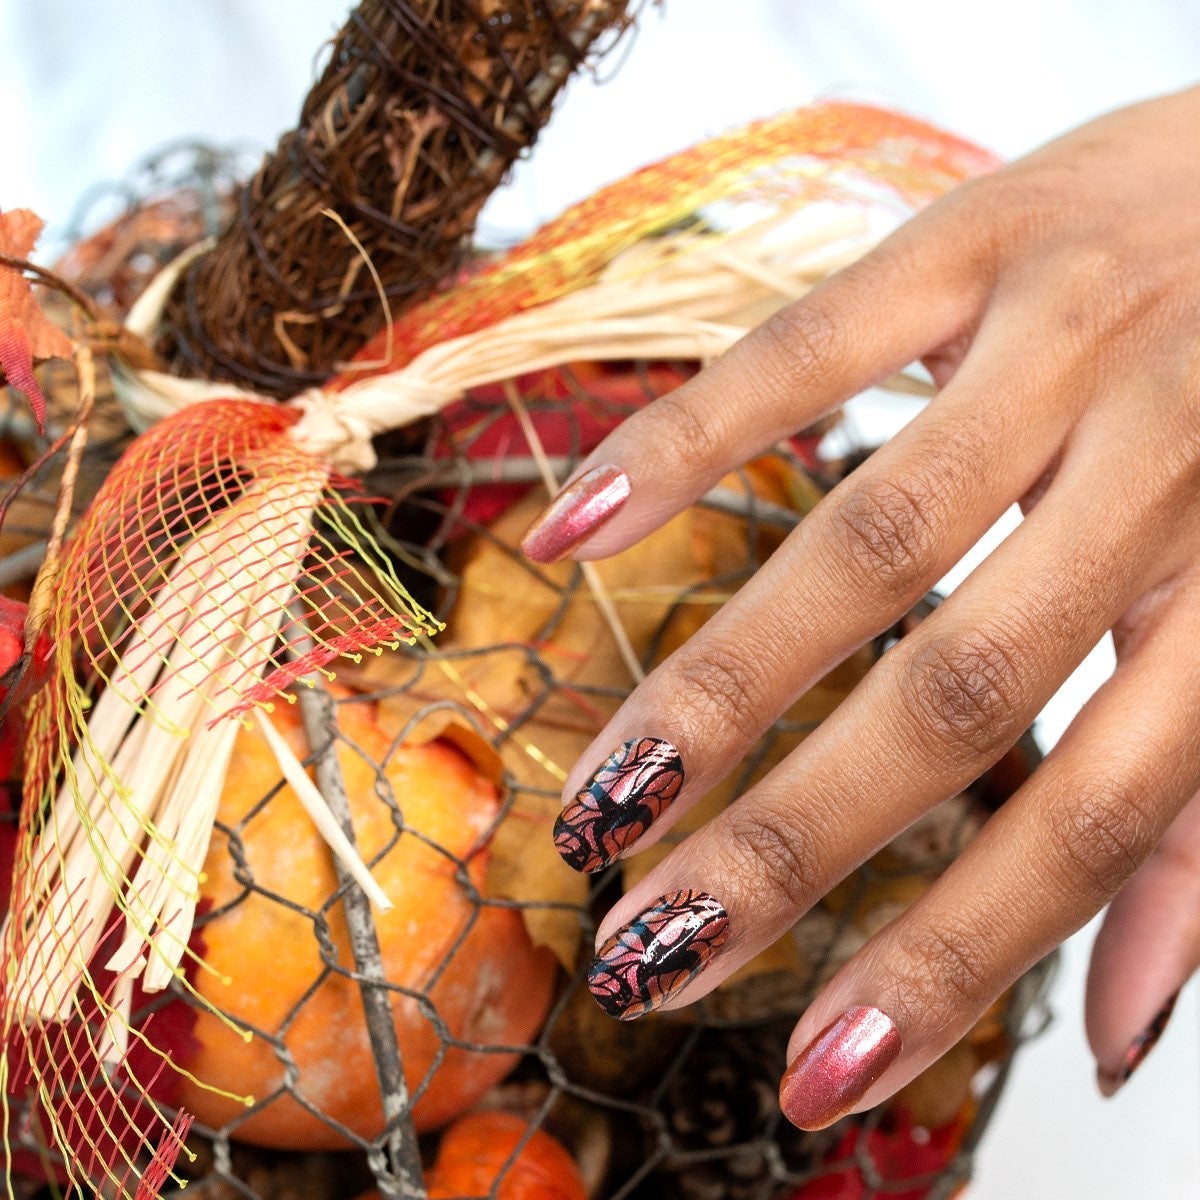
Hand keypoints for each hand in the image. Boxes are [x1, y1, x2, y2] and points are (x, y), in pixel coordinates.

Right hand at [520, 85, 1199, 1125]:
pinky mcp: (975, 234)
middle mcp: (1170, 468)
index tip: (815, 1072)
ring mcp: (1065, 339)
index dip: (953, 963)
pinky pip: (807, 344)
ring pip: (872, 538)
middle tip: (648, 952)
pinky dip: (680, 443)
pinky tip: (570, 531)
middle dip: (790, 845)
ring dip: (719, 684)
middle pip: (958, 692)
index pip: (1095, 820)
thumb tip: (1129, 1044)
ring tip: (603, 802)